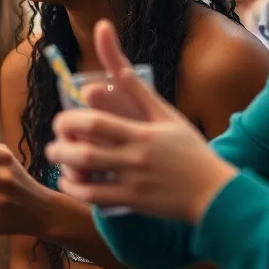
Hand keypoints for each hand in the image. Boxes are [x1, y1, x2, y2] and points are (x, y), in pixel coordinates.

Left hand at [45, 20, 237, 222]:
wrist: (214, 192)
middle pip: (85, 150)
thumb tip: (120, 67)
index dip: (71, 120)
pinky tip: (69, 182)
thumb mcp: (168, 116)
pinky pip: (96, 198)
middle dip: (60, 144)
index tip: (61, 120)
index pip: (97, 123)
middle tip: (53, 140)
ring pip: (87, 176)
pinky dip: (76, 189)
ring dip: (64, 166)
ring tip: (56, 158)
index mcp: (142, 133)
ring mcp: (134, 182)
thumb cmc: (190, 150)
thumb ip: (139, 93)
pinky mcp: (134, 202)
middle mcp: (136, 157)